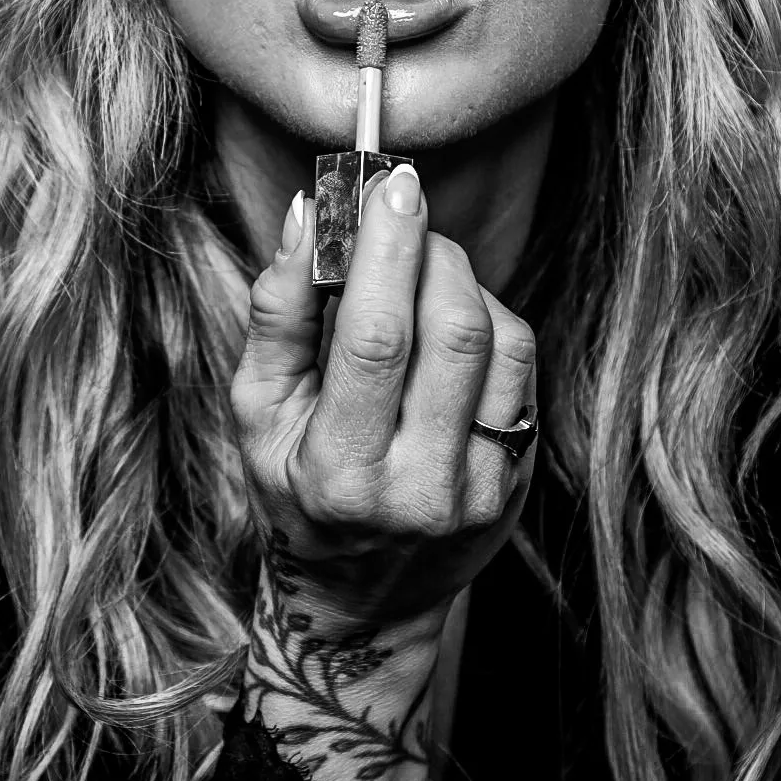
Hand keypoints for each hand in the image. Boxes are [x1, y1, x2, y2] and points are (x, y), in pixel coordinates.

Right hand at [230, 165, 537, 688]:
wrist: (362, 596)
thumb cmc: (296, 487)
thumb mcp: (258, 410)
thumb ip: (279, 312)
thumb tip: (313, 216)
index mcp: (339, 472)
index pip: (378, 339)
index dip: (388, 250)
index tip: (390, 184)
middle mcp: (419, 489)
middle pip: (452, 330)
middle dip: (430, 252)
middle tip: (403, 219)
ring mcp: (480, 491)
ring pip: (500, 341)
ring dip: (463, 281)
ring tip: (420, 277)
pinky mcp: (519, 480)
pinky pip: (523, 369)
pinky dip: (491, 323)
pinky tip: (452, 325)